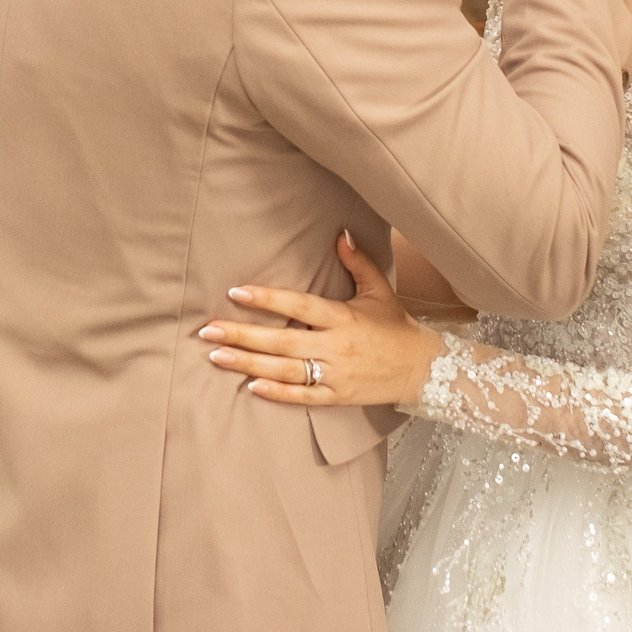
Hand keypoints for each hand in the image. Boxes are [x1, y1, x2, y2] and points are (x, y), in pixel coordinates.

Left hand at [199, 233, 442, 407]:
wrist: (424, 369)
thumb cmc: (396, 327)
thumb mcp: (379, 290)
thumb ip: (357, 262)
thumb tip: (340, 233)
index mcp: (344, 317)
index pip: (300, 305)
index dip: (268, 299)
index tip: (236, 292)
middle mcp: (337, 346)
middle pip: (282, 341)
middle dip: (242, 336)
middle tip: (208, 330)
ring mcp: (336, 374)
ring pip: (285, 370)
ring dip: (248, 364)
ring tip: (216, 356)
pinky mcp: (337, 396)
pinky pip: (302, 397)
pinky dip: (276, 394)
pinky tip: (250, 387)